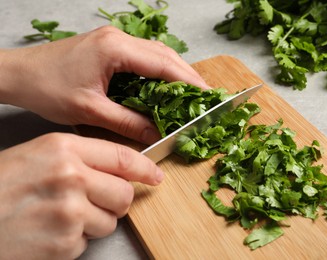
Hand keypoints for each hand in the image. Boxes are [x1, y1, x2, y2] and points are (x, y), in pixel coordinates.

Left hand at [0, 26, 208, 143]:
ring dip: (174, 73)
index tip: (207, 95)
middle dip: (187, 75)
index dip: (188, 80)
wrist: (19, 74)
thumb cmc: (46, 87)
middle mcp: (117, 38)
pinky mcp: (109, 48)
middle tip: (205, 96)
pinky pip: (142, 58)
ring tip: (190, 93)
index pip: (162, 63)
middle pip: (164, 54)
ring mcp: (113, 40)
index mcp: (114, 48)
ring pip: (155, 54)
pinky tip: (164, 87)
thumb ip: (127, 122)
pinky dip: (158, 72)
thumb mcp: (90, 110)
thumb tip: (156, 133)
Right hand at [0, 132, 162, 258]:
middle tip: (95, 202)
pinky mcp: (65, 242)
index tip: (155, 175)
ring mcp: (70, 211)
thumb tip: (117, 170)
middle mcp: (71, 176)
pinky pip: (88, 242)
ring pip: (111, 221)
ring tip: (61, 217)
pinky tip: (50, 231)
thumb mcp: (38, 156)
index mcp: (64, 149)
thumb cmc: (1, 186)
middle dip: (116, 201)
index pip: (122, 157)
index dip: (145, 168)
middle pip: (124, 193)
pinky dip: (74, 241)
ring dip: (93, 222)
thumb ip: (80, 158)